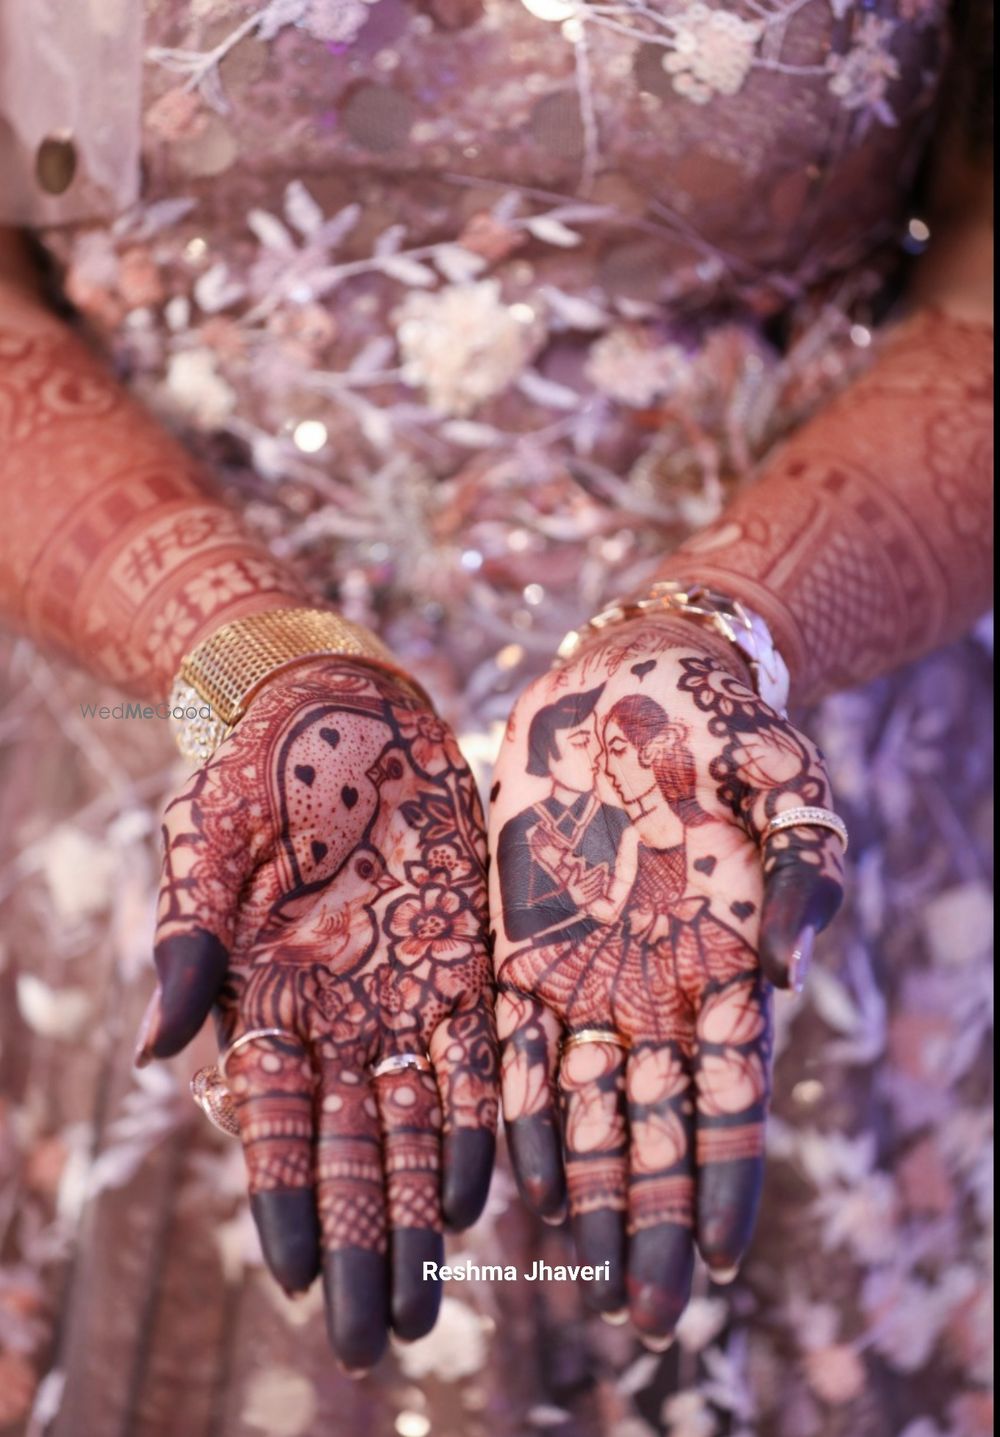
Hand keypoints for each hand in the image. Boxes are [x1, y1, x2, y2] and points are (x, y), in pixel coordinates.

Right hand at [134, 659, 496, 1369]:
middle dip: (363, 1244)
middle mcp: (336, 1016)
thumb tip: (150, 1054)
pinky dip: (480, 1122)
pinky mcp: (464, 959)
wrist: (338, 706)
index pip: (273, 1125)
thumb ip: (187, 947)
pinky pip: (477, 1056)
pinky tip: (488, 1189)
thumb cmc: (255, 771)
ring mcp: (402, 993)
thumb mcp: (205, 848)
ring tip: (433, 1298)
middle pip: (351, 1150)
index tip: (295, 1280)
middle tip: (373, 1339)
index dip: (286, 1201)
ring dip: (424, 1211)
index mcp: (263, 998)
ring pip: (415, 1124)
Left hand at [488, 616, 842, 1340]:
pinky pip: (507, 1039)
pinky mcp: (515, 938)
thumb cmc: (721, 723)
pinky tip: (510, 1172)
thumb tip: (790, 967)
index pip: (732, 1100)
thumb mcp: (786, 782)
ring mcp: (584, 969)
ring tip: (577, 1270)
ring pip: (583, 1104)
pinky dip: (511, 1107)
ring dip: (584, 1188)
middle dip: (651, 1220)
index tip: (716, 1269)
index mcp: (728, 966)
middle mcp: (656, 988)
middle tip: (641, 1317)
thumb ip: (804, 870)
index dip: (725, 1184)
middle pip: (656, 1128)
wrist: (634, 673)